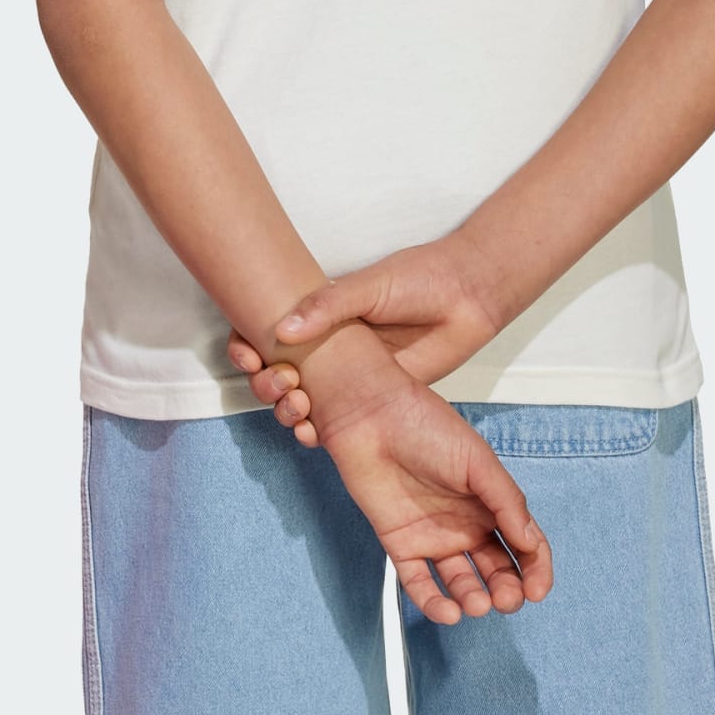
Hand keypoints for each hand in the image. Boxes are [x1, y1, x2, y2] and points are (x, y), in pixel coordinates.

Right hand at [227, 237, 504, 441]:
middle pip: (277, 371)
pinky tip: (313, 434)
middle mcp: (330, 347)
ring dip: (285, 409)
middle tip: (279, 379)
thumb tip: (282, 329)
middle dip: (264, 381)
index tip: (244, 350)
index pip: (268, 330)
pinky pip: (335, 422)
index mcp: (322, 315)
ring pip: (301, 400)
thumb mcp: (369, 285)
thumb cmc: (419, 280)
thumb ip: (327, 304)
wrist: (469, 299)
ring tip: (298, 406)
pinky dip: (315, 432)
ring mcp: (352, 377)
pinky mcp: (376, 402)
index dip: (246, 344)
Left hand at [291, 322, 551, 622]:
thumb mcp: (477, 459)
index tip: (537, 589)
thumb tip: (530, 543)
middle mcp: (464, 523)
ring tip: (477, 603)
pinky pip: (419, 582)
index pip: (524, 545)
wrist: (371, 414)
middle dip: (507, 590)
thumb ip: (507, 501)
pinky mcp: (401, 542)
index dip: (536, 569)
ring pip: (461, 582)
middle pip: (496, 569)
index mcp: (488, 502)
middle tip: (507, 598)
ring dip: (473, 599)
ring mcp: (433, 535)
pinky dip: (433, 602)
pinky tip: (447, 611)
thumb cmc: (423, 423)